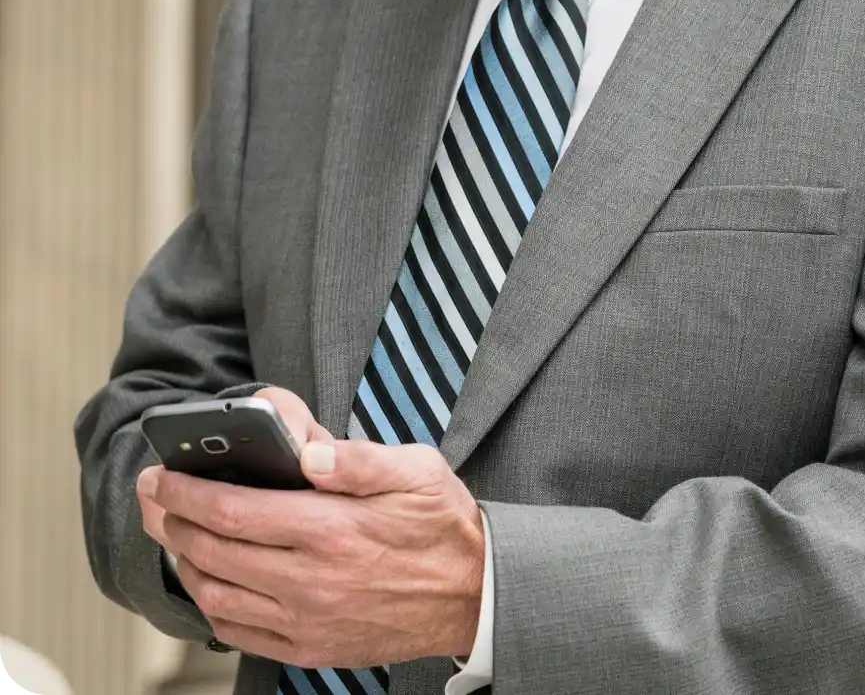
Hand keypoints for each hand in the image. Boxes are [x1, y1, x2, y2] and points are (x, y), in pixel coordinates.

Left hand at [137, 414, 484, 669]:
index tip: (161, 474)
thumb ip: (356, 458)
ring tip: (175, 533)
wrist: (473, 593)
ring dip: (185, 562)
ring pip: (217, 596)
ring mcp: (308, 621)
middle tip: (153, 496)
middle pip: (212, 552)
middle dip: (171, 520)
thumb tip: (308, 453)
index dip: (185, 492)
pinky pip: (240, 633)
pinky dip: (211, 606)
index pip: (233, 510)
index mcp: (332, 528)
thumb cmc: (441, 523)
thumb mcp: (414, 469)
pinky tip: (209, 580)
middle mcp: (311, 580)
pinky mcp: (311, 648)